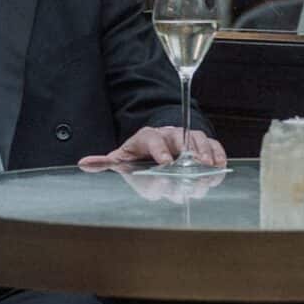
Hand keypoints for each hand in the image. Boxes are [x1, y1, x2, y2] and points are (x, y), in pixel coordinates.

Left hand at [80, 126, 227, 169]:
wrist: (158, 142)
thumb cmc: (140, 154)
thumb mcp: (122, 157)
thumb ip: (106, 162)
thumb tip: (84, 162)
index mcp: (147, 137)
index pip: (153, 140)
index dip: (160, 150)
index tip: (166, 162)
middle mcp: (169, 134)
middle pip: (180, 140)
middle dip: (187, 154)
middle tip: (193, 168)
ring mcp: (187, 137)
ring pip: (198, 141)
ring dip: (204, 155)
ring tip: (209, 169)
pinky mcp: (201, 143)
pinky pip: (212, 145)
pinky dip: (217, 154)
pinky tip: (220, 166)